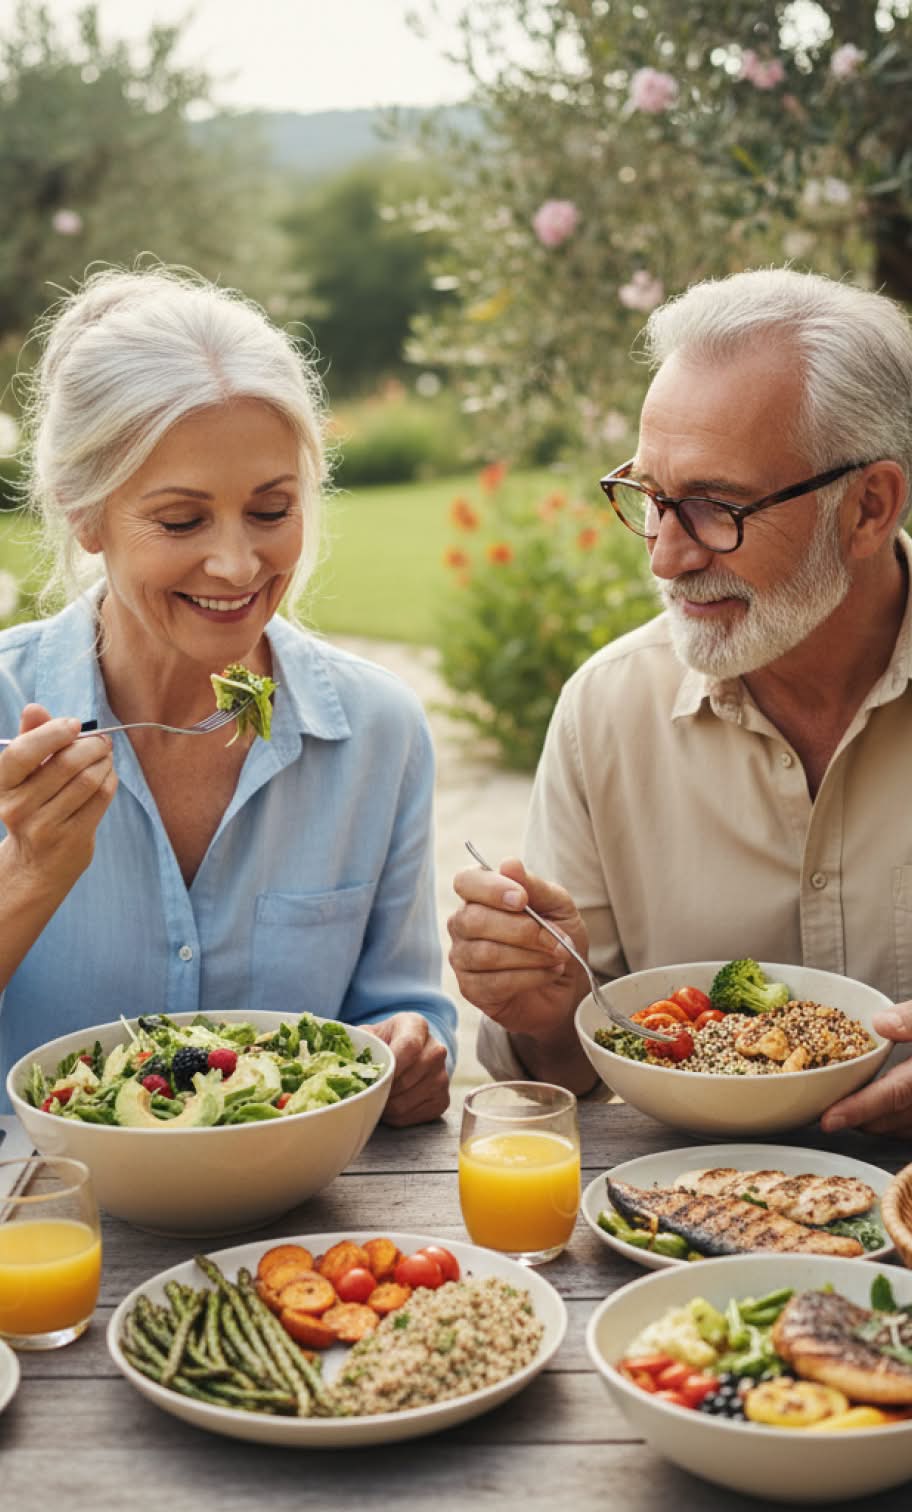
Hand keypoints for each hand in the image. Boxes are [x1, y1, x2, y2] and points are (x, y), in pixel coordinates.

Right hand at [0, 703, 116, 892]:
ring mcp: (45, 826)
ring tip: (105, 757)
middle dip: (90, 746)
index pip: (22, 753)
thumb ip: (31, 740)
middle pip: (65, 764)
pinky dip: (110, 780)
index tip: (74, 725)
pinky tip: (108, 776)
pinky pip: (101, 798)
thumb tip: (34, 708)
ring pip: (88, 780)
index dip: (51, 733)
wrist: (36, 865)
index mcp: (2, 786)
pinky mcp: (72, 839)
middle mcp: (18, 807)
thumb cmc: (33, 807)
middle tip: (101, 742)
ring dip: (104, 762)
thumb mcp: (25, 775)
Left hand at [366, 1012, 449, 1126]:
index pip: (409, 1046)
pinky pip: (416, 1116)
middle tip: (368, 1091)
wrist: (403, 1054)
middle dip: (383, 1089)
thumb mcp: (368, 1034)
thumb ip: (356, 1043)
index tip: (374, 1077)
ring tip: (377, 1097)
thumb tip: (342, 1061)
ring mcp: (442, 1076)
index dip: (390, 1066)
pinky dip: (397, 1116)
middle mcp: (435, 1049)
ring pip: (409, 1100)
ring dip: (388, 1105)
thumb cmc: (382, 1044)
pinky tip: (390, 1105)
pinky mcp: (443, 1099)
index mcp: (416, 1026)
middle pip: (408, 1078)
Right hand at [448, 856, 587, 1040]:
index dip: (491, 889)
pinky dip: (531, 977)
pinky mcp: (471, 989)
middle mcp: (463, 923)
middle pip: (475, 920)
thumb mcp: (558, 906)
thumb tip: (508, 864)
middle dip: (523, 930)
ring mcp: (463, 957)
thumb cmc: (558, 938)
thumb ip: (534, 886)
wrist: (568, 985)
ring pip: (486, 953)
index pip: (466, 881)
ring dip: (531, 955)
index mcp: (480, 895)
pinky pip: (494, 982)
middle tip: (556, 939)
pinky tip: (549, 972)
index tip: (522, 899)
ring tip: (557, 955)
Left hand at [821, 1001, 911, 1135]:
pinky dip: (897, 1121)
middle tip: (824, 1112)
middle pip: (895, 1119)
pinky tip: (882, 1111)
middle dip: (859, 1119)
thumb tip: (879, 1024)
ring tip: (847, 1111)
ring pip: (906, 1127)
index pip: (894, 1095)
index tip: (828, 1120)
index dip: (859, 1109)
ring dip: (877, 1123)